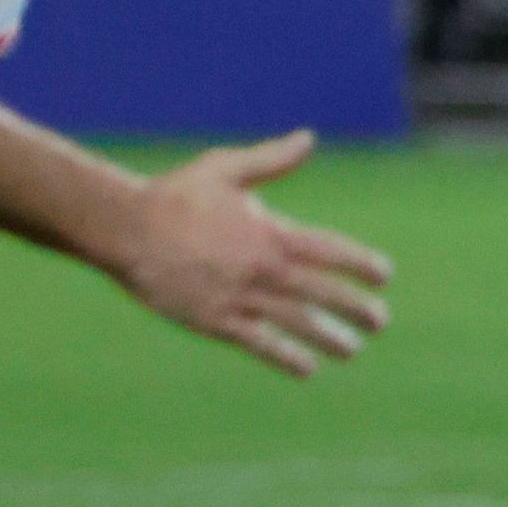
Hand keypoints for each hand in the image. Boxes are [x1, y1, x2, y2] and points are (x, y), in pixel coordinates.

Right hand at [116, 132, 394, 377]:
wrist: (123, 228)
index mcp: (269, 232)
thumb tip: (308, 138)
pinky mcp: (215, 321)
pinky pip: (259, 344)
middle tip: (380, 321)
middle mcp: (261, 268)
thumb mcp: (224, 168)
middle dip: (356, 308)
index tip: (384, 276)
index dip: (361, 264)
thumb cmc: (175, 196)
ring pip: (297, 324)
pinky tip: (307, 368)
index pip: (330, 252)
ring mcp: (239, 297)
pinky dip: (285, 357)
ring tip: (353, 350)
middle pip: (322, 293)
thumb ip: (271, 160)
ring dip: (329, 338)